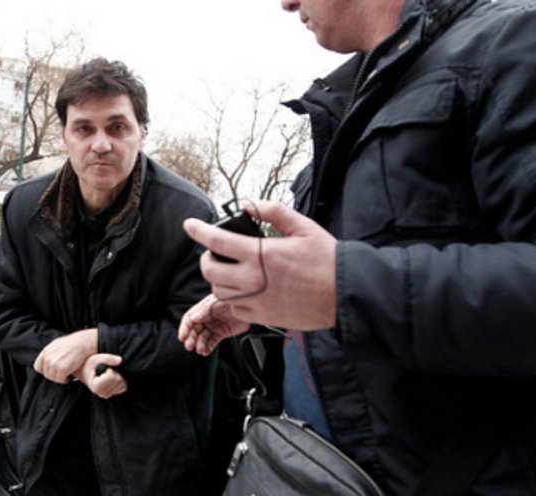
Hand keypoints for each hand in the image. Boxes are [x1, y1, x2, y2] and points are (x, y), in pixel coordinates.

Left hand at [34, 329, 97, 383]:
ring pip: (53, 378)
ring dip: (60, 378)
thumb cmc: (73, 344)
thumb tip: (48, 362)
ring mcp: (54, 363)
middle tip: (63, 373)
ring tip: (67, 374)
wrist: (83, 342)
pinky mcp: (62, 368)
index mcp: (45, 351)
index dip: (45, 371)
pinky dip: (65, 380)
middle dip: (54, 375)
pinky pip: (60, 379)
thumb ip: (50, 353)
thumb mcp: (57, 345)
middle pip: (46, 374)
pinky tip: (69, 376)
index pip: (38, 367)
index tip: (53, 371)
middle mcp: (47, 357)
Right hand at [75, 354, 126, 398]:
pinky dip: (120, 381)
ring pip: (122, 383)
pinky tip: (111, 378)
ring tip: (107, 373)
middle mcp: (101, 393)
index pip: (111, 376)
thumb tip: (120, 360)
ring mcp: (107, 395)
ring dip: (118, 376)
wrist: (83, 371)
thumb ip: (107, 358)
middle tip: (105, 370)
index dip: (109, 369)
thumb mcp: (95, 359)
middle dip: (114, 372)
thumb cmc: (88, 365)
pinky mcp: (112, 394)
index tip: (102, 368)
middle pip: (118, 380)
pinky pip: (123, 387)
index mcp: (96, 387)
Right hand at [179, 294, 250, 355]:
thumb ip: (204, 310)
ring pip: (202, 338)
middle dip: (191, 339)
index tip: (182, 337)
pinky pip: (212, 342)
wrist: (248, 305)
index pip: (189, 320)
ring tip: (201, 350)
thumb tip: (193, 318)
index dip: (184, 328)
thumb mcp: (216, 302)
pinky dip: (208, 348)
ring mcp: (214, 326)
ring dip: (200, 345)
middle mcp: (207, 318)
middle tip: (190, 346)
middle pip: (194, 330)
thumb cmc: (232, 299)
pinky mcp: (222, 333)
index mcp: (203, 309)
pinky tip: (206, 351)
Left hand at [183, 200, 336, 330]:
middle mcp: (253, 279)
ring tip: (229, 270)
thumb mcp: (303, 226)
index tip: (189, 225)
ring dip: (218, 279)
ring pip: (218, 291)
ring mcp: (256, 300)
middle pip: (209, 269)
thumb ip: (273, 212)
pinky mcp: (262, 317)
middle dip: (206, 258)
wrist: (346, 294)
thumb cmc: (328, 260)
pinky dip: (232, 297)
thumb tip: (248, 204)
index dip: (198, 230)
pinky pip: (234, 308)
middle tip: (215, 252)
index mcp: (261, 254)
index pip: (217, 240)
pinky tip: (244, 288)